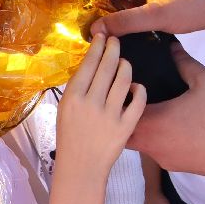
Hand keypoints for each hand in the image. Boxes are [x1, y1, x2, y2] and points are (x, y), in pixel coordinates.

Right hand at [46, 36, 145, 203]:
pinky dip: (139, 89)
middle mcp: (91, 103)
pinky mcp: (126, 126)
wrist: (81, 168)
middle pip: (107, 66)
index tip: (103, 36)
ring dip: (126, 65)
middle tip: (117, 41)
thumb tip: (93, 61)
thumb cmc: (71, 136)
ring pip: (125, 78)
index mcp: (73, 97)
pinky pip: (138, 100)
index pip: (88, 63)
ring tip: (125, 63)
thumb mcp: (65, 109)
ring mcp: (110, 114)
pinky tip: (136, 87)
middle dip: (114, 48)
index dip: (98, 46)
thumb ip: (79, 87)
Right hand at [91, 0, 204, 40]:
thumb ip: (123, 22)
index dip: (104, 6)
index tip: (100, 27)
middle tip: (118, 36)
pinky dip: (152, 12)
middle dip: (122, 12)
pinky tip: (152, 30)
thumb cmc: (191, 4)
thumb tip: (94, 29)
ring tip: (134, 35)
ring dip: (138, 14)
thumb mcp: (154, 16)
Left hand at [129, 45, 204, 179]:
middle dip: (127, 115)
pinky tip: (175, 128)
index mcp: (152, 121)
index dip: (123, 96)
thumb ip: (184, 62)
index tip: (130, 84)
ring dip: (144, 128)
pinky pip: (157, 151)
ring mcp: (162, 158)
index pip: (121, 109)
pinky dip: (159, 139)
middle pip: (125, 130)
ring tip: (158, 111)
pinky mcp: (174, 166)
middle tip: (138, 98)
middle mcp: (151, 144)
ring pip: (140, 143)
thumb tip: (172, 47)